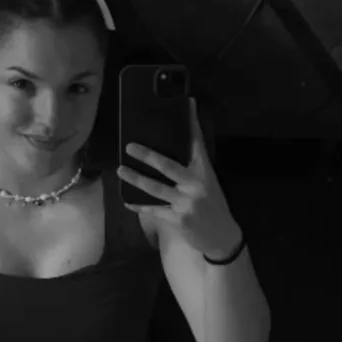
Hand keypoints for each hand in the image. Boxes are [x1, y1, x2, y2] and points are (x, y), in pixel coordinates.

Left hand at [117, 98, 242, 258]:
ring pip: (155, 188)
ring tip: (120, 170)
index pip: (197, 143)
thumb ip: (191, 169)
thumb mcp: (208, 184)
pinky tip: (127, 200)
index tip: (186, 104)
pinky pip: (153, 209)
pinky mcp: (177, 219)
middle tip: (129, 147)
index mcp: (205, 172)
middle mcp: (196, 185)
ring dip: (135, 179)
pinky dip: (139, 205)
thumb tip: (171, 151)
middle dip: (147, 156)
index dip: (192, 123)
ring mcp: (185, 203)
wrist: (221, 237)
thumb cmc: (212, 206)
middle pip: (168, 166)